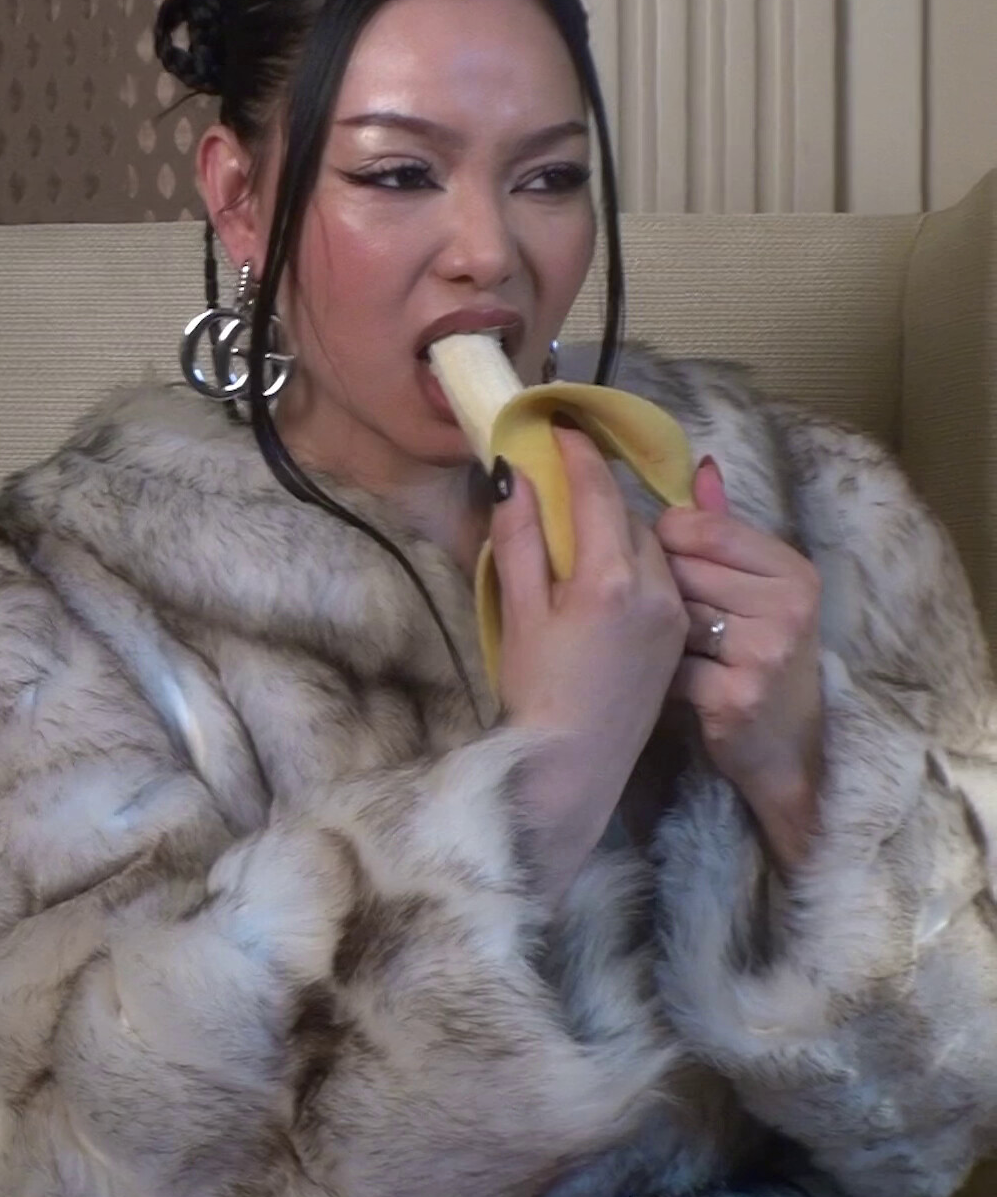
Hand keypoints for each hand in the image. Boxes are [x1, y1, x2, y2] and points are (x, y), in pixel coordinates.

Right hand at [491, 427, 688, 903]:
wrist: (572, 767)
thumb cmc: (534, 692)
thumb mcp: (517, 612)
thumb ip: (521, 540)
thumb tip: (518, 476)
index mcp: (609, 579)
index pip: (599, 492)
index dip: (579, 454)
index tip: (562, 429)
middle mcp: (655, 589)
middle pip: (631, 517)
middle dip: (600, 497)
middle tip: (563, 487)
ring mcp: (674, 614)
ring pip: (653, 547)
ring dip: (621, 531)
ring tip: (582, 538)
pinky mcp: (678, 636)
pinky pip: (664, 578)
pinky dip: (637, 564)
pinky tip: (607, 580)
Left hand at [656, 457, 823, 871]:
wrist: (785, 753)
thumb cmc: (764, 663)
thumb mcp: (762, 592)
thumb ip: (728, 529)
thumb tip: (700, 467)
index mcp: (795, 571)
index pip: (701, 525)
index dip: (668, 542)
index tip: (667, 562)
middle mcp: (788, 607)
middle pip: (679, 569)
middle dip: (662, 591)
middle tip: (669, 618)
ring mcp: (764, 653)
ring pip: (670, 615)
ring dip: (658, 633)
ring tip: (670, 649)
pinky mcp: (733, 696)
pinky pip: (667, 665)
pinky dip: (658, 675)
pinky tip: (667, 683)